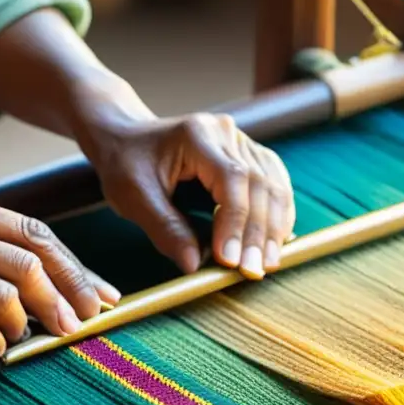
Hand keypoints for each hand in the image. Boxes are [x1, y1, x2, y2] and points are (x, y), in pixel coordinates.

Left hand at [83, 111, 294, 279]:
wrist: (126, 139)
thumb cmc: (126, 164)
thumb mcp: (133, 197)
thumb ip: (165, 228)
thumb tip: (194, 265)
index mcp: (197, 135)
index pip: (231, 178)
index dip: (234, 222)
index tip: (229, 259)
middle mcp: (226, 133)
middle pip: (258, 184)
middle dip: (258, 232)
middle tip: (253, 271)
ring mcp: (241, 142)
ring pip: (273, 185)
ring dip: (274, 227)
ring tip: (267, 264)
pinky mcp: (248, 156)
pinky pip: (274, 185)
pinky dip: (277, 215)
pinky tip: (276, 242)